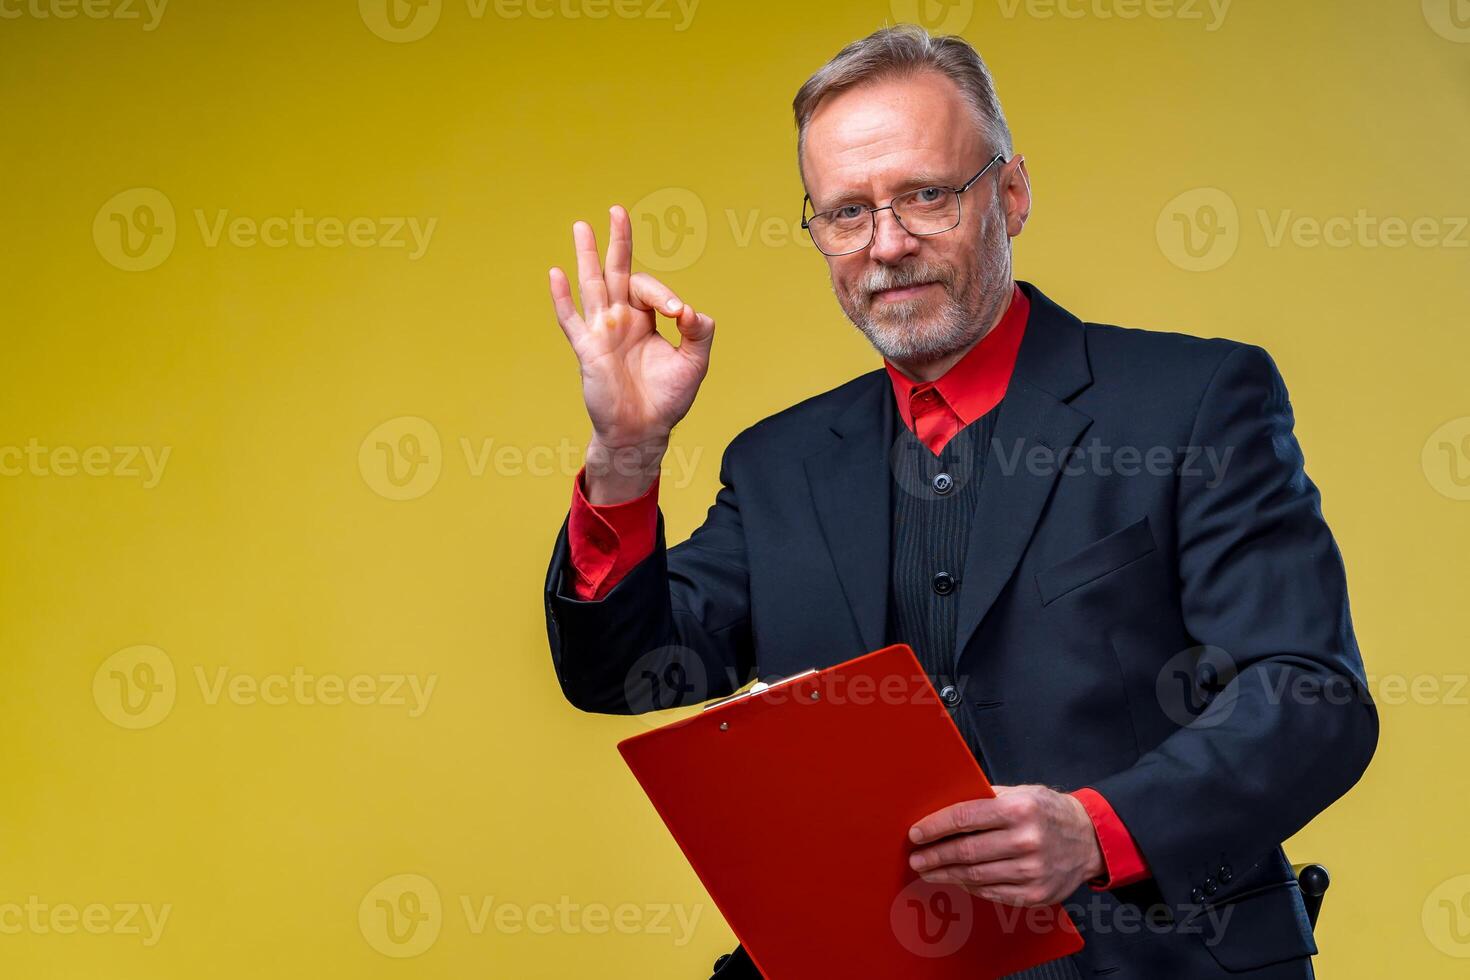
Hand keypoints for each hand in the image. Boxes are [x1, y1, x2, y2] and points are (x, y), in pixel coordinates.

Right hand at [548, 205, 714, 502]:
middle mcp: (622, 320)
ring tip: (581, 226)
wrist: (642, 431)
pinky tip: (556, 274)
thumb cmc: (667, 399)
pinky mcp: (588, 350)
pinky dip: (563, 298)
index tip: (677, 314)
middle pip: (618, 272)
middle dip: (619, 242)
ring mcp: (602, 332)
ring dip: (587, 256)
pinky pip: (572, 320)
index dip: (663, 294)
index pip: (650, 290)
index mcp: (646, 320)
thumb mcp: (694, 364)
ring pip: (593, 285)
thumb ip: (699, 333)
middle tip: (617, 210)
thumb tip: (688, 309)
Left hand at [907, 785, 1104, 906]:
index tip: (916, 833)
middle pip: (966, 851)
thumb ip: (985, 799)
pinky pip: (991, 893)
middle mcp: (1026, 840)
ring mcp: (1031, 871)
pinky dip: (970, 887)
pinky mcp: (1034, 894)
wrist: (1089, 840)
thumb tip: (943, 807)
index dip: (934, 827)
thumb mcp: (1021, 793)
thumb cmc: (1048, 812)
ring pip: (975, 876)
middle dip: (934, 856)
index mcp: (1019, 809)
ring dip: (946, 875)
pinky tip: (958, 880)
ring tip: (929, 871)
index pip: (963, 818)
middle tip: (916, 858)